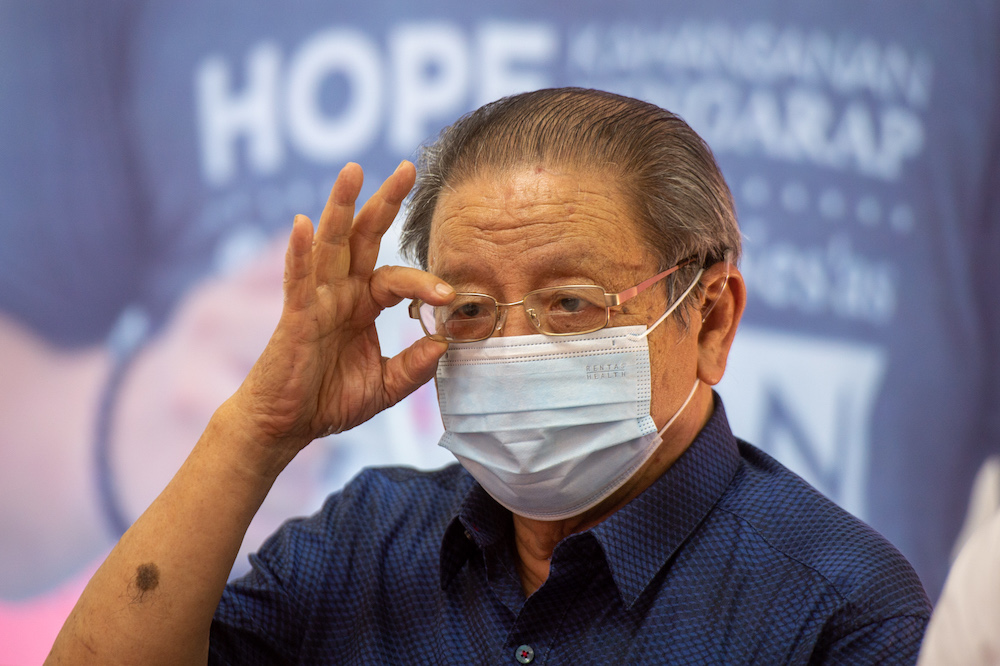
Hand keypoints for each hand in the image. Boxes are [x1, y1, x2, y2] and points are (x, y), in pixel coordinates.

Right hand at [226, 161, 451, 469]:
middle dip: (383, 202)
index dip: (425, 283)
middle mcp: (340, 293)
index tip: (451, 296)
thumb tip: (445, 344)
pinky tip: (302, 224)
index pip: (398, 279)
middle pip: (363, 237)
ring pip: (329, 245)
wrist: (285, 427)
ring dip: (340, 206)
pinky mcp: (294, 317)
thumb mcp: (384, 387)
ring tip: (353, 171)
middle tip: (406, 166)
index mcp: (362, 304)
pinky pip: (297, 280)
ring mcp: (315, 300)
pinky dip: (299, 252)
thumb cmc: (328, 401)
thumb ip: (413, 367)